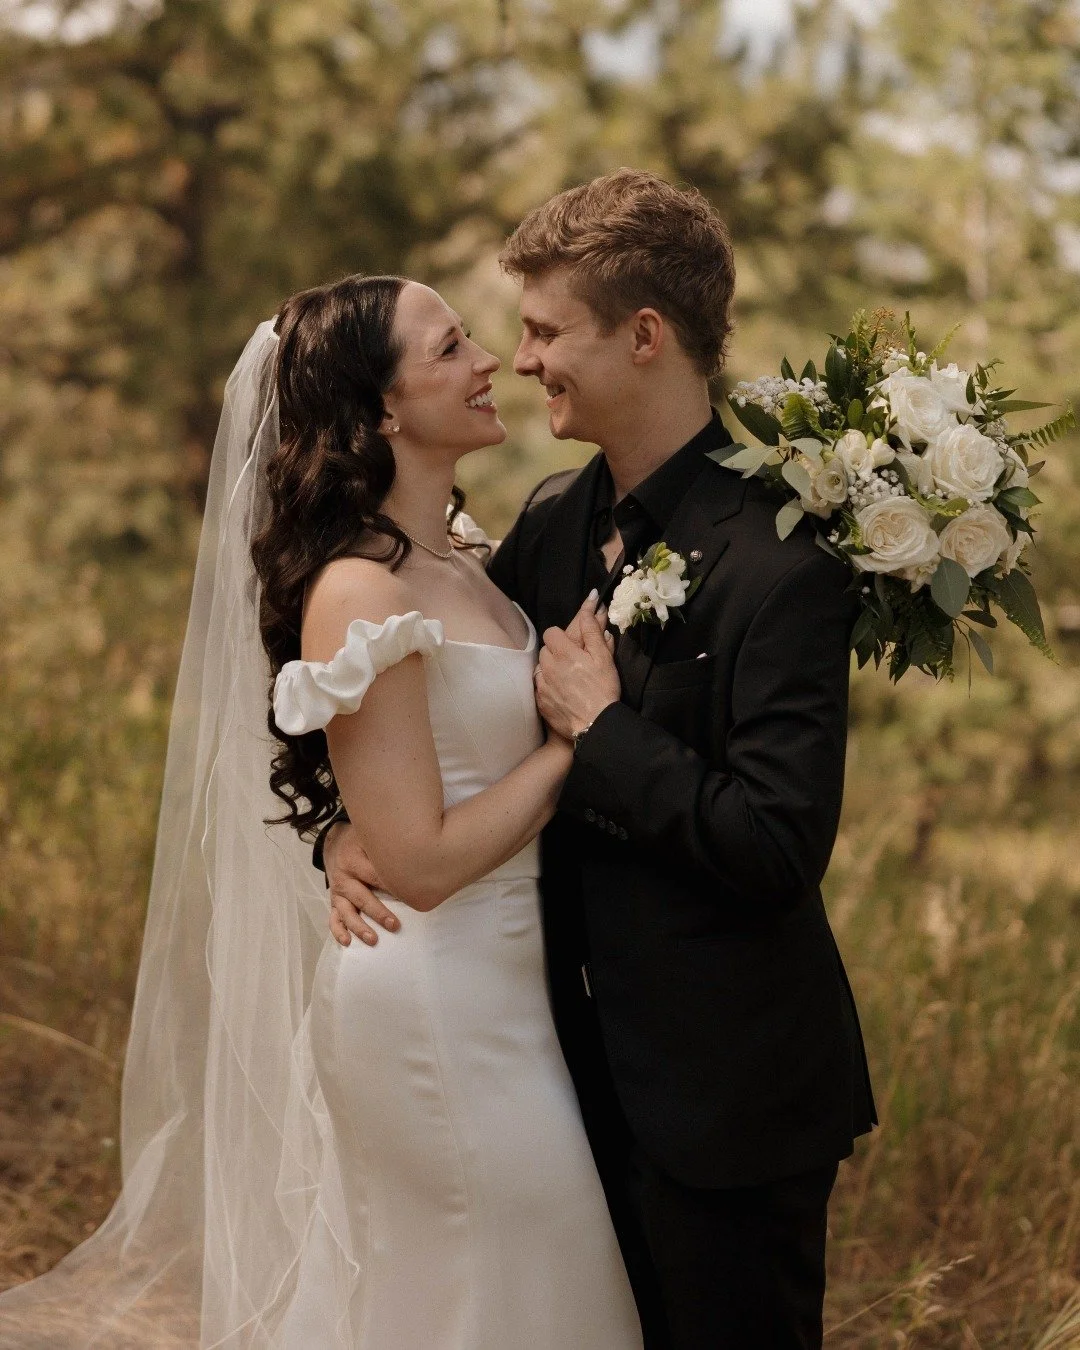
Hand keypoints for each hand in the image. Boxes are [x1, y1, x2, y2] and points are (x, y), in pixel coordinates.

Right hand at [324, 821, 399, 947]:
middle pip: (362, 897)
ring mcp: (337, 891)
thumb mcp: (371, 839)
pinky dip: (339, 931)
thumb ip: (389, 846)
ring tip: (373, 939)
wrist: (335, 843)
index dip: (392, 888)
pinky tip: (348, 942)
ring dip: (360, 927)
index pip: (375, 876)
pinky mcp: (334, 902)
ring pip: (347, 912)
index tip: (408, 899)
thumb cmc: (361, 843)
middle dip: (378, 913)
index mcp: (354, 860)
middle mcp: (343, 877)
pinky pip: (333, 919)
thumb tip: (420, 855)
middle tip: (394, 925)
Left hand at [535, 593, 619, 741]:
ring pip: (541, 668)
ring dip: (550, 668)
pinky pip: (539, 686)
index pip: (551, 632)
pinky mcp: (540, 701)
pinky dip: (548, 685)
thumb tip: (589, 610)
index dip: (562, 636)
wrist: (596, 724)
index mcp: (564, 652)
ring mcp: (542, 685)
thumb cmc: (603, 689)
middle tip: (573, 661)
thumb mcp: (603, 657)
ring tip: (567, 677)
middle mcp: (548, 666)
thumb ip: (592, 631)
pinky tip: (561, 691)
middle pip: (545, 650)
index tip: (573, 644)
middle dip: (556, 652)